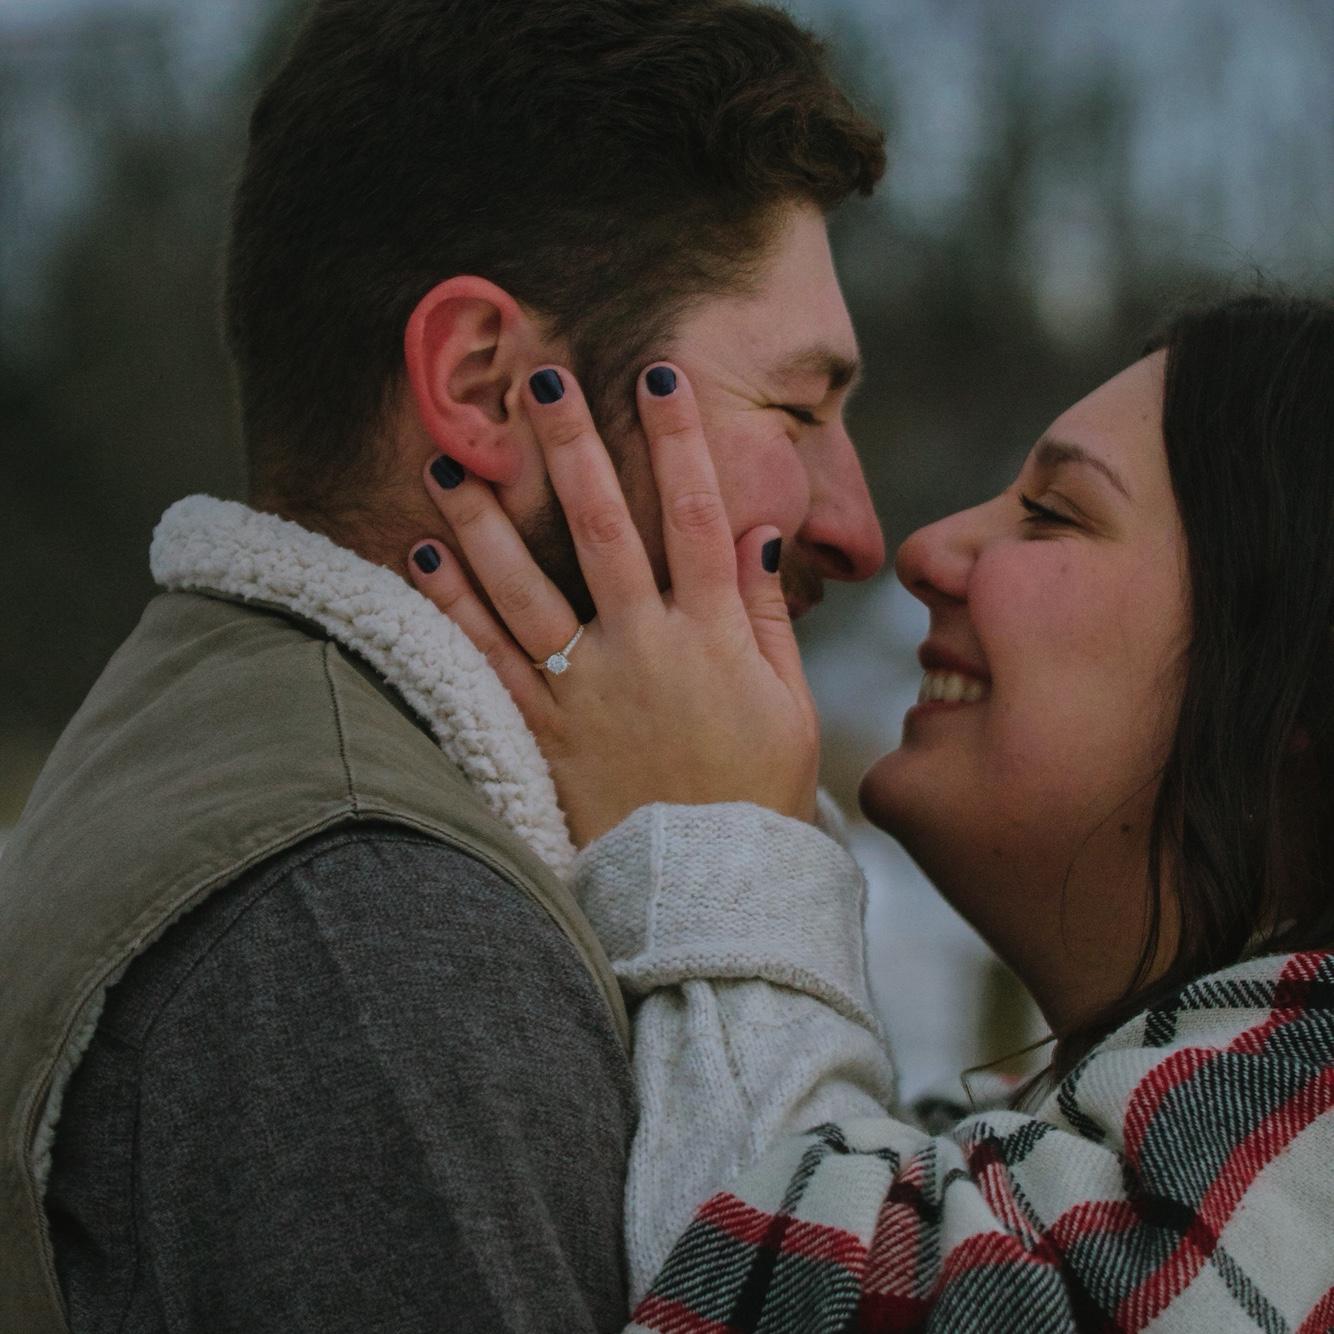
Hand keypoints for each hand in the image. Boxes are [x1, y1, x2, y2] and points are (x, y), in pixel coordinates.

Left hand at [406, 363, 819, 847]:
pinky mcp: (545, 731)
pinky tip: (422, 555)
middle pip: (602, 528)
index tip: (657, 375)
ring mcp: (587, 688)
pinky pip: (488, 660)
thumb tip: (756, 534)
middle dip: (571, 447)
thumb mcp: (791, 706)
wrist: (708, 891)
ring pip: (525, 587)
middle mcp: (645, 647)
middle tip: (538, 380)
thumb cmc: (758, 796)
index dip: (679, 440)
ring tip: (446, 458)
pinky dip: (452, 607)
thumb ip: (770, 618)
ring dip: (483, 519)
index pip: (698, 515)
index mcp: (715, 636)